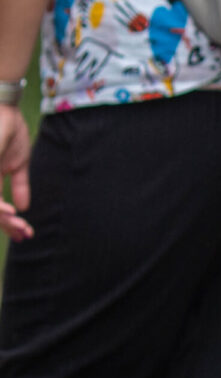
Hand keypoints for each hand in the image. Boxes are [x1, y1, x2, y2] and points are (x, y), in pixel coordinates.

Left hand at [1, 104, 32, 240]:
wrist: (2, 106)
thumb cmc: (8, 128)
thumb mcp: (18, 163)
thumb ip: (19, 185)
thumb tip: (25, 208)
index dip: (9, 222)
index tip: (26, 234)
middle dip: (7, 225)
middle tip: (25, 235)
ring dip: (4, 219)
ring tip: (20, 226)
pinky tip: (11, 212)